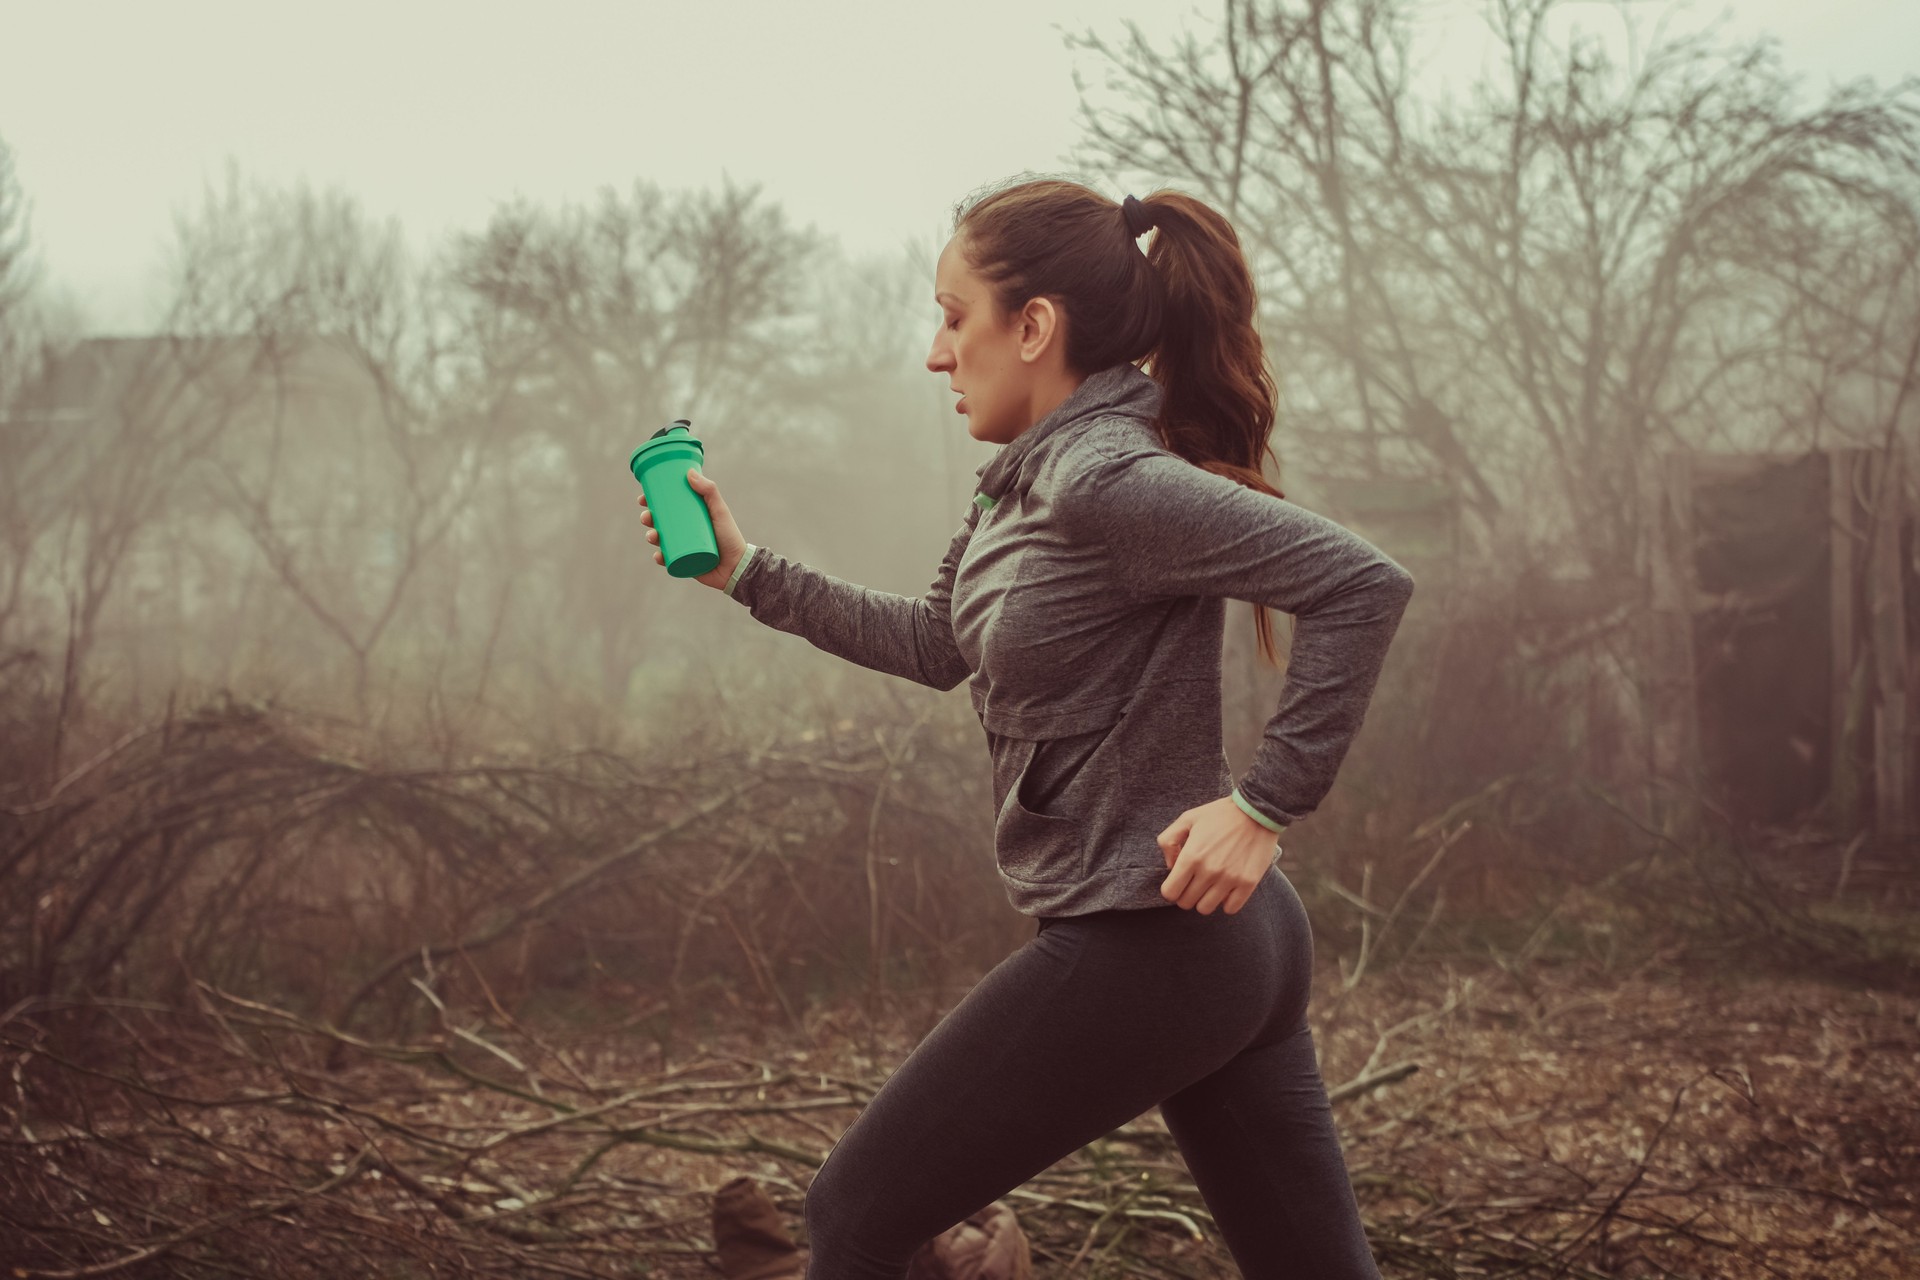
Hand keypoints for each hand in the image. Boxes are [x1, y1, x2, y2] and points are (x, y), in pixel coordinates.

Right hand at [636, 465, 748, 590]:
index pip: (667, 507)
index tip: (643, 498)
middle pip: (659, 523)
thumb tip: (689, 473)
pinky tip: (658, 555)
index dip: (652, 502)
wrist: (738, 566)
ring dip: (651, 537)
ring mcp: (682, 548)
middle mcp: (683, 531)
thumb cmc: (730, 536)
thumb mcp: (719, 511)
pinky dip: (660, 558)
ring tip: (653, 536)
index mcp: (690, 516)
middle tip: (646, 517)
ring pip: (660, 541)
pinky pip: (667, 561)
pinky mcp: (683, 564)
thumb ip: (709, 491)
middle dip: (648, 519)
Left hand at [1157, 796, 1281, 913]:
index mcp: (1191, 856)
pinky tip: (1226, 889)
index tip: (1178, 881)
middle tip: (1194, 881)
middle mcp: (1209, 871)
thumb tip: (1170, 866)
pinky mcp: (1248, 883)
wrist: (1256, 811)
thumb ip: (1168, 840)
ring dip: (1204, 899)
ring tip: (1209, 885)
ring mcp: (1229, 879)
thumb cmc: (1219, 814)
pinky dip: (1226, 902)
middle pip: (1186, 903)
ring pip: (1205, 909)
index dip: (1171, 889)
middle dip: (1186, 894)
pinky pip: (1230, 909)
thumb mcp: (1187, 818)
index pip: (1170, 892)